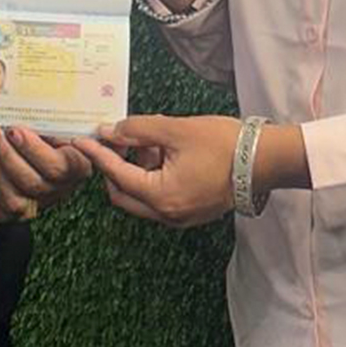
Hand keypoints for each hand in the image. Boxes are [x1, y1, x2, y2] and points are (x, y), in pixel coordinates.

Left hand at [0, 125, 93, 222]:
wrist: (36, 155)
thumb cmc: (50, 136)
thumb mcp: (57, 124)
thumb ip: (48, 120)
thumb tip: (24, 102)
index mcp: (77, 165)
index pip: (61, 165)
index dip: (34, 150)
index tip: (15, 131)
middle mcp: (59, 188)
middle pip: (34, 182)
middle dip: (8, 155)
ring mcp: (38, 204)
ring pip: (14, 198)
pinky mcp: (16, 213)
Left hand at [74, 115, 240, 227]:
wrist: (265, 160)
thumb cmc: (224, 144)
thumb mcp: (176, 129)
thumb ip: (138, 129)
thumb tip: (110, 131)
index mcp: (162, 197)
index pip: (117, 175)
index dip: (98, 155)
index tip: (80, 140)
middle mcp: (167, 215)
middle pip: (123, 193)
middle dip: (114, 167)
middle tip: (116, 139)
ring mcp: (180, 217)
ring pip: (141, 196)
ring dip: (135, 171)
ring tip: (148, 140)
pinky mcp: (190, 211)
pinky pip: (158, 197)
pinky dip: (152, 177)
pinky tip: (162, 152)